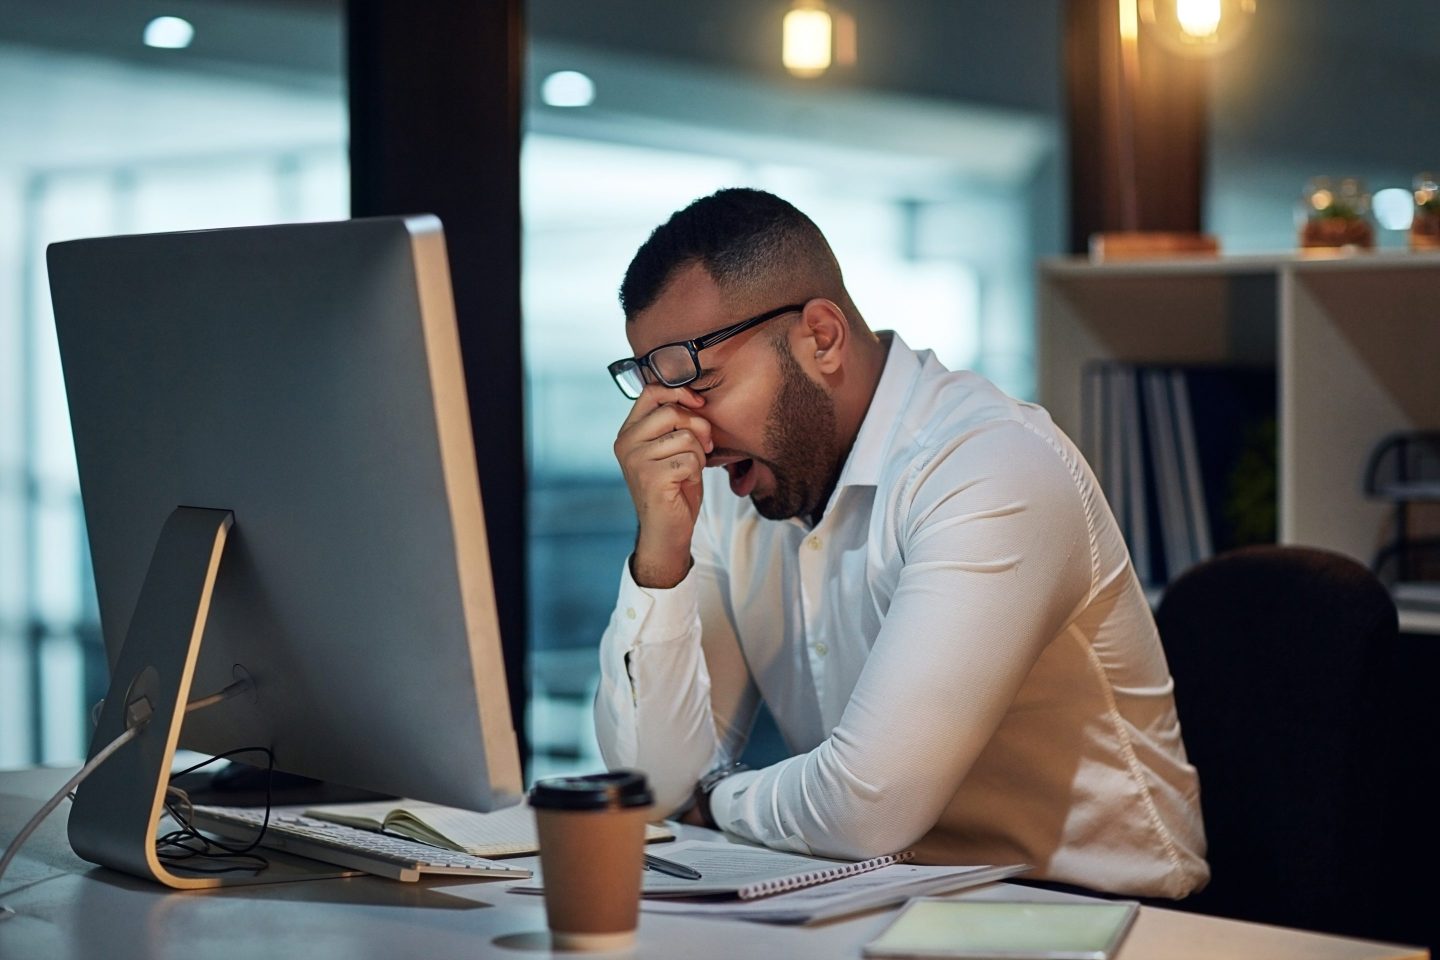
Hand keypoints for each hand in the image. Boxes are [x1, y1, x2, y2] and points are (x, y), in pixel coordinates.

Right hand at [613, 384, 713, 587]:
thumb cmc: (673, 487)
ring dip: (698, 454)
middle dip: (698, 428)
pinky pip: (690, 460)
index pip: (651, 392)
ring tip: (690, 470)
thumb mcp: (669, 449)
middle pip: (673, 412)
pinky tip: (686, 482)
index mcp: (628, 432)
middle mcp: (626, 443)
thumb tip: (696, 400)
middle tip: (704, 447)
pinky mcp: (651, 477)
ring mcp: (636, 460)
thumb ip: (674, 424)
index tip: (699, 404)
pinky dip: (697, 471)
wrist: (665, 530)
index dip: (680, 392)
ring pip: (686, 437)